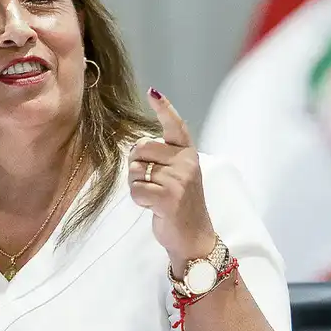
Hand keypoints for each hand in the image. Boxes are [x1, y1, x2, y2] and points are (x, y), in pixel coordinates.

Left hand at [128, 88, 216, 272]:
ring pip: (135, 171)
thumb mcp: (179, 176)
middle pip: (141, 148)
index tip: (153, 92)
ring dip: (137, 186)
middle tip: (151, 183)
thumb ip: (164, 159)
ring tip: (155, 197)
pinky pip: (136, 190)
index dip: (164, 108)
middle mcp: (187, 163)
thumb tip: (137, 148)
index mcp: (189, 154)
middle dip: (136, 165)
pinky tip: (153, 207)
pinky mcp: (168, 197)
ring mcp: (179, 180)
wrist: (194, 238)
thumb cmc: (181, 205)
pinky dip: (138, 200)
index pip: (176, 126)